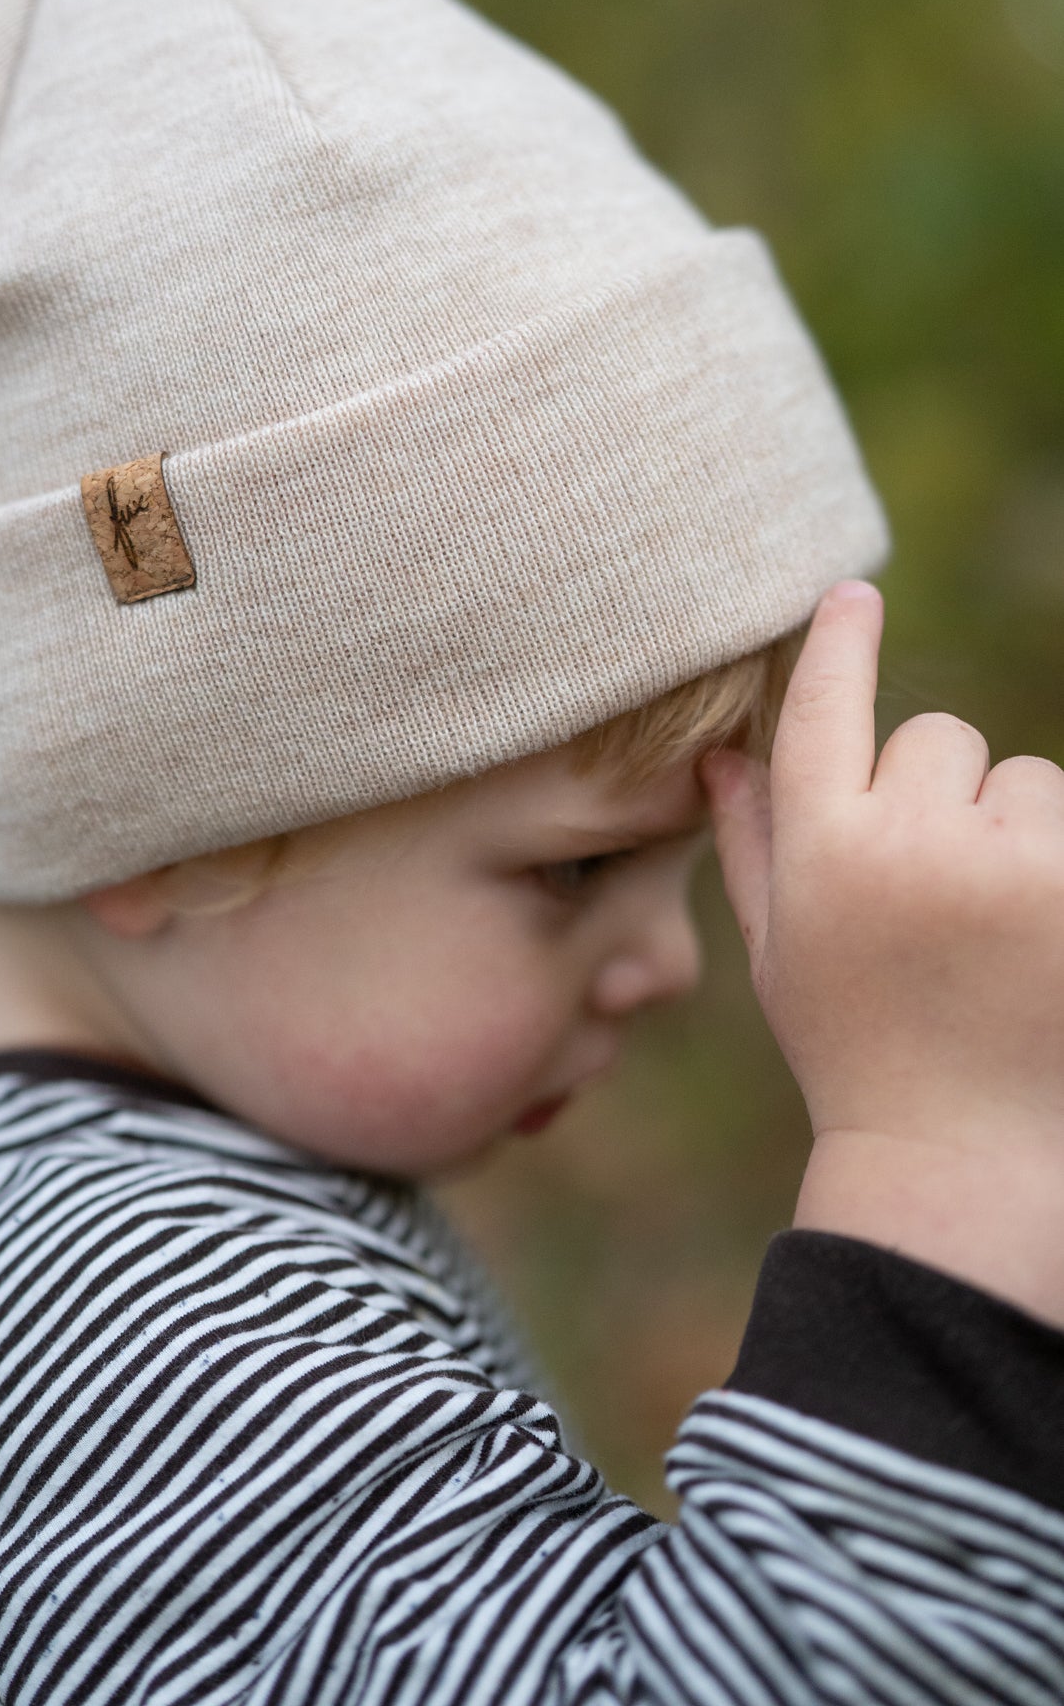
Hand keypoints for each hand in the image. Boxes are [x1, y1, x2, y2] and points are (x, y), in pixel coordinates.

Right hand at [700, 580, 1063, 1322]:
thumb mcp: (779, 953)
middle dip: (941, 791)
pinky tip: (1036, 942)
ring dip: (1011, 829)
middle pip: (939, 737)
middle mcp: (907, 842)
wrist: (962, 1157)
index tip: (850, 596)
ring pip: (1023, 778)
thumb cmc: (856, 1050)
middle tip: (934, 891)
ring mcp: (1005, 865)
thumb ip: (753, 844)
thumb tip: (722, 754)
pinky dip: (1056, 865)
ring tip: (994, 929)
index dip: (838, 644)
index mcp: (821, 852)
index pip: (823, 712)